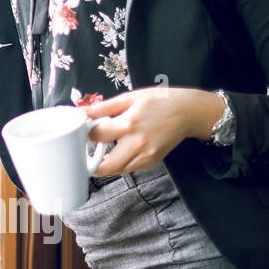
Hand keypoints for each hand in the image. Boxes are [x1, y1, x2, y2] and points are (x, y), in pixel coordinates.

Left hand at [81, 86, 219, 176]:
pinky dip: (121, 163)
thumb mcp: (129, 98)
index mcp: (128, 124)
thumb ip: (102, 108)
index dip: (85, 134)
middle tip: (85, 154)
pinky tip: (119, 150)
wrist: (189, 111)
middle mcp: (137, 143)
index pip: (96, 136)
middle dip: (91, 164)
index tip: (82, 132)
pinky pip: (131, 168)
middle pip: (106, 166)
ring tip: (102, 151)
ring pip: (118, 170)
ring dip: (106, 165)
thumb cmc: (159, 100)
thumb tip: (79, 112)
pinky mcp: (153, 161)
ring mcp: (147, 155)